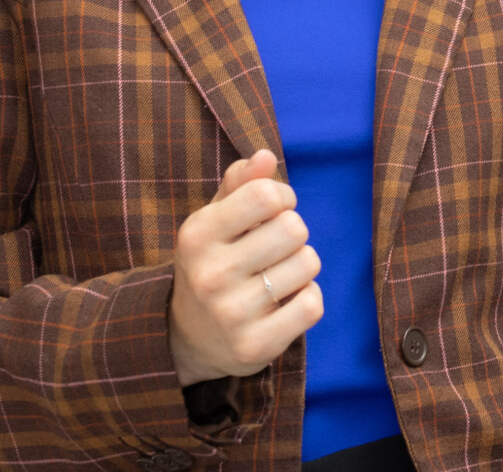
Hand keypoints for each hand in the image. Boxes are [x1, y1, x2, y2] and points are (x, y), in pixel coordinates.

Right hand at [168, 148, 322, 387]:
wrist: (190, 336)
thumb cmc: (213, 260)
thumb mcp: (216, 217)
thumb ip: (240, 182)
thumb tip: (266, 156)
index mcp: (198, 234)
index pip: (266, 194)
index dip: (282, 196)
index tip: (274, 209)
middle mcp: (210, 274)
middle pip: (294, 229)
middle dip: (294, 232)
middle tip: (278, 246)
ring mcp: (232, 314)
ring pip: (308, 264)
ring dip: (302, 266)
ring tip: (278, 274)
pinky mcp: (255, 346)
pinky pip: (312, 304)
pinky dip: (308, 298)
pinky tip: (286, 302)